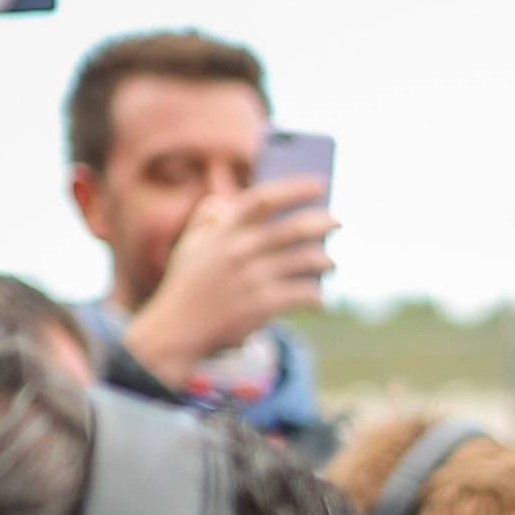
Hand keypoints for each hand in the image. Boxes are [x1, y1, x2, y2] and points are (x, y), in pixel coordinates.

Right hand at [125, 178, 335, 379]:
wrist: (177, 330)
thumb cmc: (186, 286)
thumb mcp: (188, 247)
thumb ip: (204, 220)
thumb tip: (222, 201)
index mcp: (222, 231)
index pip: (263, 199)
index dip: (295, 188)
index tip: (319, 183)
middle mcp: (239, 250)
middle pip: (292, 228)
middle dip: (321, 222)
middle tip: (337, 222)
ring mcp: (252, 278)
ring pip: (304, 261)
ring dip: (325, 260)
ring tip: (331, 262)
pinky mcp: (262, 305)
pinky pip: (303, 293)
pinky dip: (317, 296)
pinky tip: (320, 299)